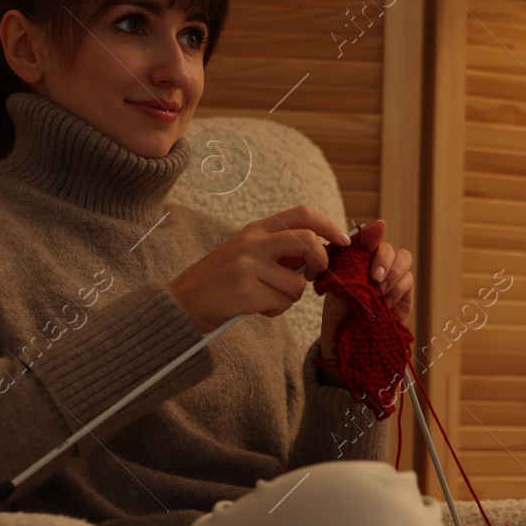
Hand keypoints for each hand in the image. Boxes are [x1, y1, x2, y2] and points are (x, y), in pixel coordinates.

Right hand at [166, 205, 348, 333]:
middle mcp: (253, 242)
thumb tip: (320, 254)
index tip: (343, 241)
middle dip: (320, 263)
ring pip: (298, 283)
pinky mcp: (245, 291)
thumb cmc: (222, 282)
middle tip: (314, 278)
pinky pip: (282, 304)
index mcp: (256, 229)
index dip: (329, 225)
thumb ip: (279, 251)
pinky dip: (276, 311)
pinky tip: (258, 308)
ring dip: (291, 298)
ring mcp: (248, 265)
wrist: (183, 302)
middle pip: (308, 242)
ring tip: (270, 299)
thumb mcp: (247, 254)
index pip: (302, 214)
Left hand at [319, 218, 413, 363]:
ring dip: (392, 274)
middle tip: (374, 278)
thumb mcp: (338, 285)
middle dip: (384, 260)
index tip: (376, 230)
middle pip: (389, 247)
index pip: (368, 239)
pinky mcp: (405, 293)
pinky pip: (408, 281)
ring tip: (379, 292)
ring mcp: (392, 278)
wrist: (347, 344)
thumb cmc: (338, 313)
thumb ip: (350, 259)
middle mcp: (376, 265)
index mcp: (358, 259)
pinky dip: (397, 290)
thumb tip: (360, 236)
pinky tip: (386, 303)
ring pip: (404, 259)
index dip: (373, 233)